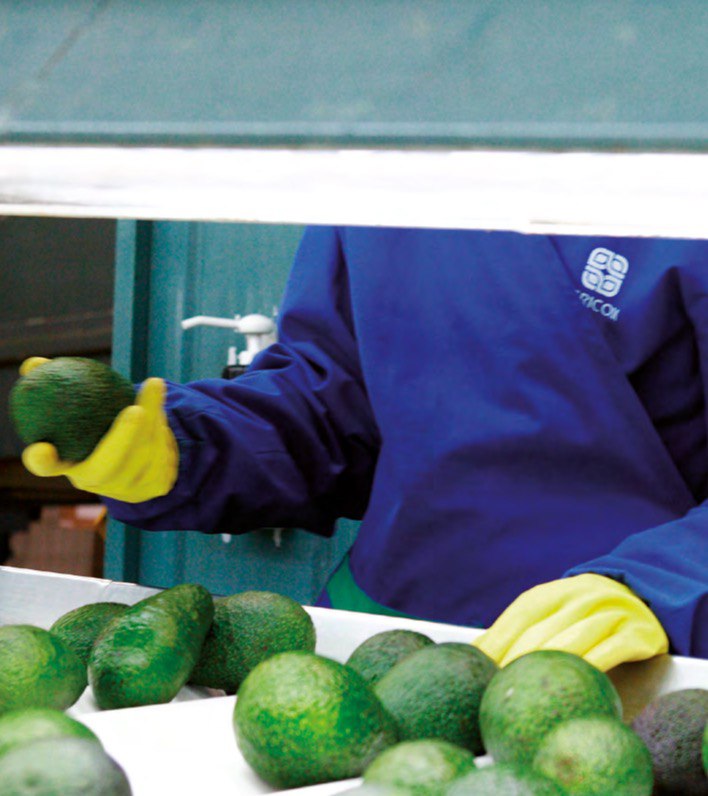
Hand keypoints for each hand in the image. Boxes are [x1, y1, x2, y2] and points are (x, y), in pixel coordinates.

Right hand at [21, 362, 177, 502]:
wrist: (140, 456)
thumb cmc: (101, 424)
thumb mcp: (81, 407)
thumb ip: (59, 384)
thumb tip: (34, 363)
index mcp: (67, 461)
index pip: (46, 466)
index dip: (41, 461)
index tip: (41, 449)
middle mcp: (93, 482)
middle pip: (107, 465)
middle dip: (123, 437)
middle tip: (136, 409)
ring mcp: (125, 489)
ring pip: (144, 456)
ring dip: (154, 420)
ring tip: (153, 391)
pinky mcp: (154, 487)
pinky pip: (165, 457)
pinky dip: (167, 433)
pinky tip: (162, 419)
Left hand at [473, 573, 668, 670]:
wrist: (644, 599)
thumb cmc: (583, 615)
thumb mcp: (553, 612)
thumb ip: (520, 630)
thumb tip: (475, 655)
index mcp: (553, 592)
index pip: (520, 616)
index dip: (498, 641)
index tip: (480, 668)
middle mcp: (581, 596)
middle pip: (542, 631)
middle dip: (517, 661)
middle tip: (499, 689)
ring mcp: (611, 613)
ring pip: (575, 640)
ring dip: (550, 666)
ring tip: (530, 692)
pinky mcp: (639, 634)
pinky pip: (612, 651)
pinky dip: (592, 667)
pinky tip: (576, 686)